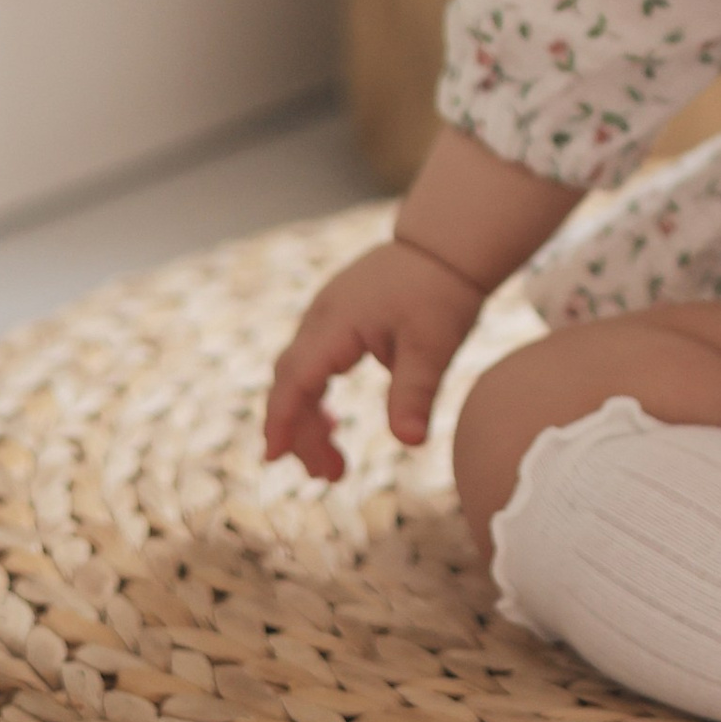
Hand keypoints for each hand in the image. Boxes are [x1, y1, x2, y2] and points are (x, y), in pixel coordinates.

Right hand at [263, 238, 486, 484]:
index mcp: (337, 323)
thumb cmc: (442, 291)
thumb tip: (410, 442)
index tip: (272, 456)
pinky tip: (331, 423)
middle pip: (291, 382)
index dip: (282, 419)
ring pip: (299, 375)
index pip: (297, 378)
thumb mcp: (434, 346)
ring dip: (308, 419)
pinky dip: (315, 397)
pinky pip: (311, 363)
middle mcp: (321, 318)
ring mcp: (325, 316)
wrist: (447, 245)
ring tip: (334, 465)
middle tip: (331, 476)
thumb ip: (415, 393)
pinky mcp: (336, 318)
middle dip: (301, 432)